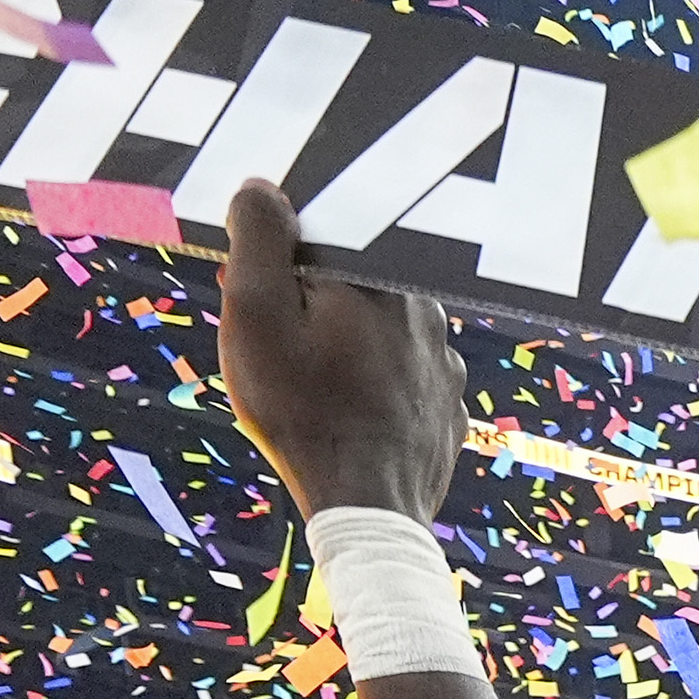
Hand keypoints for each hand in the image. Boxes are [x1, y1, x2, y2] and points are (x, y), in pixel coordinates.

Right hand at [219, 179, 464, 521]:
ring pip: (379, 331)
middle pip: (351, 284)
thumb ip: (260, 240)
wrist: (367, 509)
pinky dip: (373, 385)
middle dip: (307, 303)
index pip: (318, 239)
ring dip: (342, 345)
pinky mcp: (448, 404)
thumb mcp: (257, 315)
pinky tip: (347, 413)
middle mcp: (424, 307)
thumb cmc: (304, 412)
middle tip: (273, 348)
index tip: (249, 291)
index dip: (275, 261)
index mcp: (376, 273)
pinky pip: (402, 377)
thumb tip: (263, 189)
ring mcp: (444, 359)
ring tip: (310, 389)